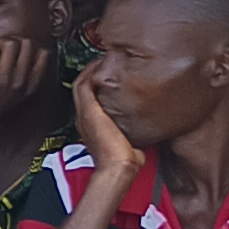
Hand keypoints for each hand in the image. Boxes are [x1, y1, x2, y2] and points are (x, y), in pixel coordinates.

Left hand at [0, 30, 47, 183]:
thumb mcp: (14, 97)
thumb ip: (21, 78)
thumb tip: (21, 55)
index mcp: (29, 86)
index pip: (43, 54)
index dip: (27, 47)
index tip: (13, 53)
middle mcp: (20, 82)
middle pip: (27, 43)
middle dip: (10, 41)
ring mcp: (4, 79)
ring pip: (10, 43)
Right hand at [66, 64, 139, 194]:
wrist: (119, 168)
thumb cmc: (126, 160)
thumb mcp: (131, 141)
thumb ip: (134, 130)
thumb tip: (147, 124)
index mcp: (91, 126)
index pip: (90, 100)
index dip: (98, 86)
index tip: (111, 77)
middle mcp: (84, 119)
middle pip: (83, 89)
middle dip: (94, 74)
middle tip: (106, 63)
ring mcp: (84, 114)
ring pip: (81, 84)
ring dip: (91, 70)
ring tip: (103, 60)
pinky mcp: (89, 110)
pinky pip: (84, 85)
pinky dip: (90, 73)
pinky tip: (101, 65)